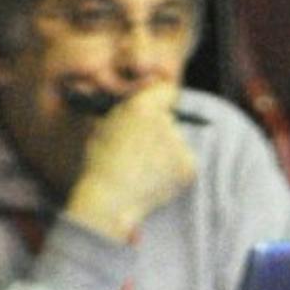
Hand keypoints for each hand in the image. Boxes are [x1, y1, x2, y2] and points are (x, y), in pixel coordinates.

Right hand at [65, 82, 197, 241]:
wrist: (111, 200)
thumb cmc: (99, 163)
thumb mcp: (102, 126)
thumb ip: (124, 111)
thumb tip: (138, 99)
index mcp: (141, 108)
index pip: (166, 89)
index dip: (160, 97)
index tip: (158, 105)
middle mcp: (166, 123)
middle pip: (170, 118)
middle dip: (159, 128)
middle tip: (142, 146)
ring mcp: (180, 146)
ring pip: (176, 141)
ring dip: (165, 150)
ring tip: (143, 168)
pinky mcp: (190, 167)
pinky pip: (183, 162)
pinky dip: (173, 169)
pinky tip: (154, 179)